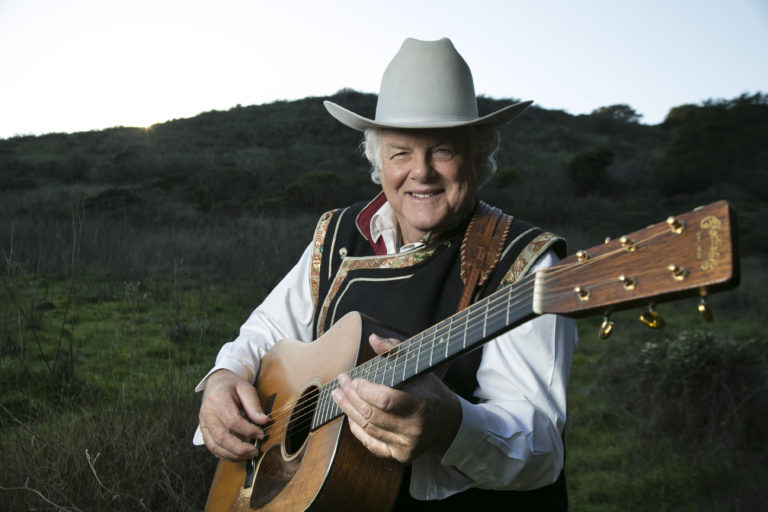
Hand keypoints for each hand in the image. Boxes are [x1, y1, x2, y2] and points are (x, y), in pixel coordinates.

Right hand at [198, 369, 269, 460]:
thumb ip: (254, 405)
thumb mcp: (246, 388)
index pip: (233, 420)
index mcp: (217, 399)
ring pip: (215, 446)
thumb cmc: (233, 386)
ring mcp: (203, 423)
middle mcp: (207, 413)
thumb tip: (264, 421)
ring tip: (249, 455)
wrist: (216, 384)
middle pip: (222, 437)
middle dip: (240, 448)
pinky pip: (212, 448)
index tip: (261, 434)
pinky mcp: (204, 431)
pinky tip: (238, 456)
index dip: (248, 430)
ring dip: (233, 455)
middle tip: (255, 451)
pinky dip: (225, 455)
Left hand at [331, 334, 460, 462]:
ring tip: (338, 395)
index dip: (365, 390)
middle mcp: (414, 429)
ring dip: (349, 410)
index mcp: (420, 406)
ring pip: (368, 428)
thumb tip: (373, 339)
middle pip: (371, 414)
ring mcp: (406, 445)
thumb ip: (395, 351)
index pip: (385, 400)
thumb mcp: (419, 369)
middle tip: (341, 382)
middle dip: (351, 396)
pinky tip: (349, 415)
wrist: (448, 423)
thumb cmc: (431, 391)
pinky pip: (371, 443)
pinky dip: (357, 429)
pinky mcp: (400, 456)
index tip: (354, 379)